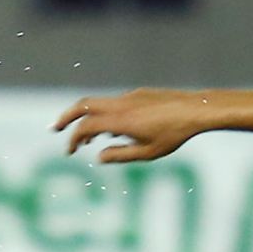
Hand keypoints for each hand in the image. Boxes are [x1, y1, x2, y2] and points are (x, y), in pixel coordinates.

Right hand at [55, 89, 210, 160]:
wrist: (196, 109)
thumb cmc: (174, 134)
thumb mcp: (148, 152)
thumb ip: (121, 155)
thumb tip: (99, 157)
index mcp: (119, 121)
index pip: (86, 127)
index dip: (74, 139)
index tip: (70, 151)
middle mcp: (120, 105)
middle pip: (83, 105)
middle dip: (66, 117)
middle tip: (57, 129)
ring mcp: (128, 97)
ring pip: (99, 103)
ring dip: (89, 118)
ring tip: (90, 138)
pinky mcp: (139, 94)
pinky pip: (115, 103)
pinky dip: (107, 115)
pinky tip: (116, 130)